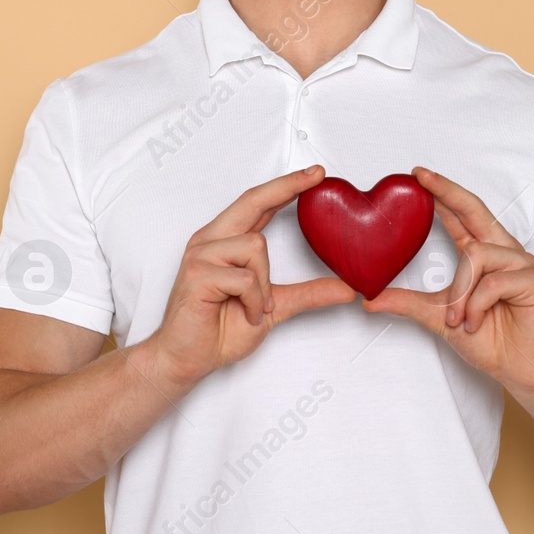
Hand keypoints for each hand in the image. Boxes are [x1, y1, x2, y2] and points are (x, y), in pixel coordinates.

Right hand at [147, 165, 356, 387]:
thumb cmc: (219, 330)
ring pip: (255, 245)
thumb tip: (347, 288)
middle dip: (286, 186)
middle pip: (252, 200)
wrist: (187, 359)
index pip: (258, 204)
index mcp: (225, 241)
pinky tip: (245, 313)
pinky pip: (245, 278)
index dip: (286, 186)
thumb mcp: (274, 307)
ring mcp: (201, 255)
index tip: (315, 173)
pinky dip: (254, 301)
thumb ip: (308, 293)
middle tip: (316, 175)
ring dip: (264, 283)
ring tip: (256, 306)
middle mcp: (211, 240)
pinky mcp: (198, 274)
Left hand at [360, 166, 533, 394]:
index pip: (461, 214)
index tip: (417, 174)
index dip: (442, 192)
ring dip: (461, 293)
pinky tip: (476, 322)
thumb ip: (406, 303)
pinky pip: (493, 283)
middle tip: (421, 176)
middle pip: (475, 209)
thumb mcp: (437, 317)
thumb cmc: (486, 339)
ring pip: (476, 256)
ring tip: (459, 319)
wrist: (519, 369)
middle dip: (448, 191)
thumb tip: (367, 299)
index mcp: (482, 253)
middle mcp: (503, 251)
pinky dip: (477, 306)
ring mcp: (522, 263)